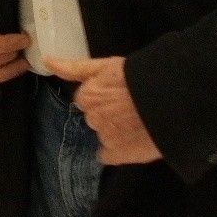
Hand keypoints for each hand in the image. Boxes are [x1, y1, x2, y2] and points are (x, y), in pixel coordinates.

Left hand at [44, 55, 161, 165]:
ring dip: (115, 132)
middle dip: (107, 115)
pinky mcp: (118, 155)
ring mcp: (104, 139)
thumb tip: (47, 61)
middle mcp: (92, 119)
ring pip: (104, 136)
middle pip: (95, 119)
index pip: (87, 100)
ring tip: (136, 124)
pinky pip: (109, 155)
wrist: (169, 101)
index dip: (103, 98)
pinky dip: (119, 151)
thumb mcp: (105, 66)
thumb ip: (74, 67)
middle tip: (128, 109)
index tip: (117, 95)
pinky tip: (132, 141)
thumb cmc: (138, 78)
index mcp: (87, 97)